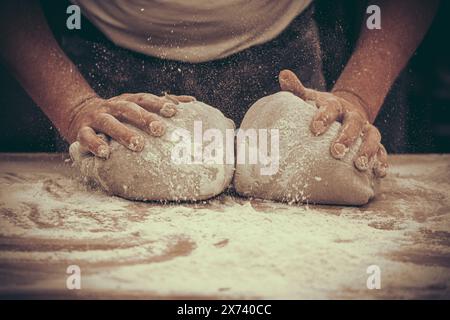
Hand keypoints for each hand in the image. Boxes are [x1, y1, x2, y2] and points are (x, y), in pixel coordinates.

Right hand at [67, 92, 195, 158]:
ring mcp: (97, 118)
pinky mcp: (81, 130)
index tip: (174, 111)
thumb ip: (162, 104)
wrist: (79, 114)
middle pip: (129, 109)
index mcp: (129, 100)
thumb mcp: (137, 106)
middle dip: (144, 118)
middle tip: (160, 130)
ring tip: (138, 145)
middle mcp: (113, 106)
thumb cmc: (119, 114)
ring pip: (109, 123)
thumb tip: (192, 101)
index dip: (158, 103)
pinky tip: (105, 153)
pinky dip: (95, 144)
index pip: (145, 99)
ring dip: (123, 133)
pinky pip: (87, 136)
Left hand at [278, 70, 387, 177]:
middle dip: (346, 137)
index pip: (330, 108)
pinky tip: (379, 173)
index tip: (315, 129)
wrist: (343, 111)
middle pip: (354, 123)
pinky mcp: (374, 142)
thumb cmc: (319, 108)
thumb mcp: (308, 98)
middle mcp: (353, 116)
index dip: (323, 117)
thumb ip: (296, 90)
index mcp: (335, 105)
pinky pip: (382, 151)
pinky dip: (382, 161)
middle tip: (336, 151)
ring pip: (372, 137)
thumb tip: (284, 74)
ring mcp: (366, 129)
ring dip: (368, 151)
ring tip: (359, 165)